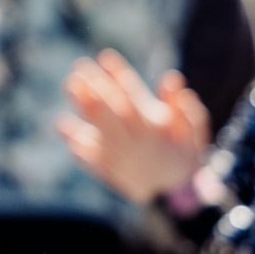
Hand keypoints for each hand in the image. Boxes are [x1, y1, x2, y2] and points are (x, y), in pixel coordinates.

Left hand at [59, 51, 213, 203]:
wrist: (171, 197)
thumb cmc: (181, 155)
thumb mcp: (192, 134)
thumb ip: (185, 109)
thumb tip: (173, 78)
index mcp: (154, 128)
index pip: (135, 97)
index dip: (120, 76)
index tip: (106, 56)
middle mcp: (134, 141)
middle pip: (113, 111)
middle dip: (96, 88)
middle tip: (79, 67)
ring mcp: (119, 156)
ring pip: (99, 130)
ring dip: (83, 108)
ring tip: (70, 85)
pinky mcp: (107, 170)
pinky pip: (90, 157)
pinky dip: (77, 143)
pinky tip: (62, 126)